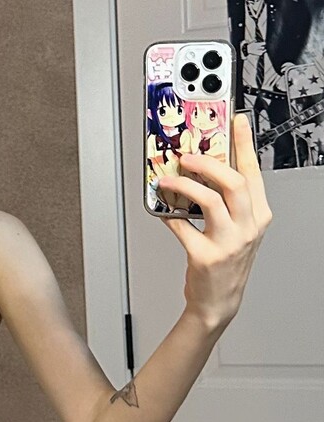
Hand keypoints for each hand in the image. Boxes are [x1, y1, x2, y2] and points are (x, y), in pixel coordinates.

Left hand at [156, 113, 272, 329]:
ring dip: (184, 185)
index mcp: (258, 215)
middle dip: (207, 163)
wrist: (218, 301)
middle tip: (188, 156)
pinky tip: (162, 210)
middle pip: (233, 182)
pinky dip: (169, 216)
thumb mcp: (236, 228)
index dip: (244, 143)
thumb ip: (226, 200)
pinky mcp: (205, 257)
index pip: (253, 171)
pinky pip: (182, 227)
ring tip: (169, 181)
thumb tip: (201, 166)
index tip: (236, 120)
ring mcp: (229, 243)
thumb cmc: (226, 261)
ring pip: (210, 200)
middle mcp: (248, 227)